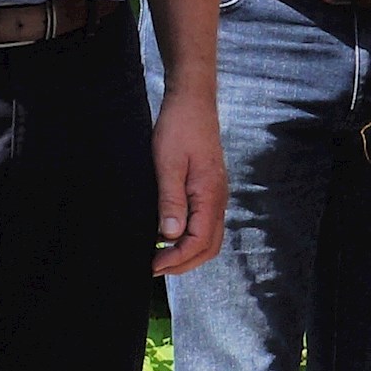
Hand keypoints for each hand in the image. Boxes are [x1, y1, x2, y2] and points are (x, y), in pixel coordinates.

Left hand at [151, 87, 227, 275]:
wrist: (192, 103)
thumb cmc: (179, 128)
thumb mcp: (168, 164)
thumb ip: (171, 201)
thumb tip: (171, 235)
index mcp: (210, 195)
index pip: (198, 242)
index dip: (176, 259)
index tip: (152, 265)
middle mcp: (219, 199)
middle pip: (209, 247)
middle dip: (184, 263)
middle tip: (155, 267)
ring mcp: (217, 195)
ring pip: (209, 238)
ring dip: (187, 253)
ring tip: (161, 256)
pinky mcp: (210, 190)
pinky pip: (206, 224)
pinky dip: (190, 239)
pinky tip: (169, 235)